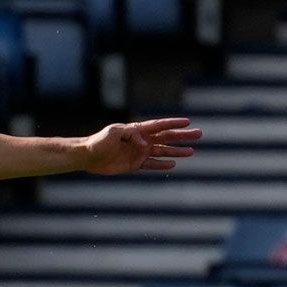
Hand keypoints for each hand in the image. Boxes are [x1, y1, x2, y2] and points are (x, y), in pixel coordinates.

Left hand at [82, 118, 203, 174]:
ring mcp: (139, 152)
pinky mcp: (135, 164)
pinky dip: (163, 164)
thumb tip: (146, 144)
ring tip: (191, 152)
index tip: (187, 122)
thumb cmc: (99, 141)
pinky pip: (152, 164)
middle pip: (166, 137)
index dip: (173, 123)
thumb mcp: (114, 133)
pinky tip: (173, 164)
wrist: (88, 156)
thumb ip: (131, 135)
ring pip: (163, 151)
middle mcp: (141, 140)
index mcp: (137, 130)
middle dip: (182, 136)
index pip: (159, 125)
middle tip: (198, 134)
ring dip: (177, 151)